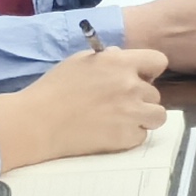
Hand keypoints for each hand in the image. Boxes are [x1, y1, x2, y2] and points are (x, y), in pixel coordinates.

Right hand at [0, 39, 167, 169]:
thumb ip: (108, 58)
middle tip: (117, 103)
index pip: (158, 61)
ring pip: (157, 115)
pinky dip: (130, 135)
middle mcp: (131, 86)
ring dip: (143, 117)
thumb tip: (124, 57)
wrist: (37, 122)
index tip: (139, 77)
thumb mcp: (80, 61)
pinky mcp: (126, 137)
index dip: (149, 70)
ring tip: (121, 119)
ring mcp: (131, 113)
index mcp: (120, 63)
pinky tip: (110, 132)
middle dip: (140, 98)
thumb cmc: (54, 89)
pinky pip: (142, 135)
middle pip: (155, 93)